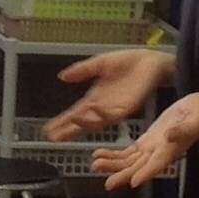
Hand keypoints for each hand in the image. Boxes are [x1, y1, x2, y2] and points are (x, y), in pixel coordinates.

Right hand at [44, 49, 174, 141]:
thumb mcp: (100, 63)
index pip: (75, 112)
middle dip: (68, 129)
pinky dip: (101, 115)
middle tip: (53, 137)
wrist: (150, 61)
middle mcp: (103, 106)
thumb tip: (62, 76)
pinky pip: (112, 115)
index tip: (47, 129)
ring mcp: (115, 108)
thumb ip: (83, 70)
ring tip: (67, 129)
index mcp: (95, 97)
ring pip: (96, 122)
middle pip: (82, 121)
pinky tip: (91, 113)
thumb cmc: (127, 62)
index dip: (62, 121)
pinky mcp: (128, 107)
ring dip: (82, 125)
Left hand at [91, 92, 198, 189]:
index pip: (158, 164)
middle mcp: (159, 153)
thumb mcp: (195, 119)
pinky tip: (99, 154)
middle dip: (122, 174)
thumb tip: (170, 135)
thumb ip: (183, 129)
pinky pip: (128, 152)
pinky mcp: (147, 141)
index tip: (133, 182)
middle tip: (107, 182)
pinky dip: (114, 154)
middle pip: (138, 167)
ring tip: (95, 165)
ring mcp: (152, 148)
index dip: (146, 173)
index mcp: (171, 148)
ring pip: (129, 161)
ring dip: (113, 164)